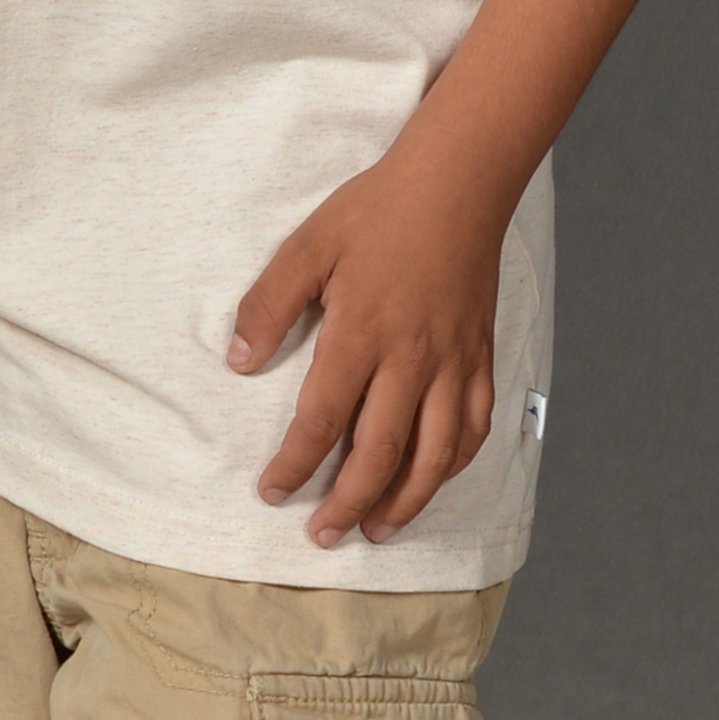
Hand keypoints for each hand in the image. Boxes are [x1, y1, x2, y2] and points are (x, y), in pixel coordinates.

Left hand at [228, 127, 505, 547]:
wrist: (457, 183)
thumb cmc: (377, 210)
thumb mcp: (308, 244)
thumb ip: (269, 304)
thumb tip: (238, 360)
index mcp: (362, 334)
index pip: (322, 420)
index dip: (294, 465)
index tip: (271, 491)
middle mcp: (411, 360)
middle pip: (379, 454)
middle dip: (346, 503)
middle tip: (321, 536)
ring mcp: (452, 363)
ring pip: (433, 455)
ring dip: (404, 501)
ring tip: (376, 529)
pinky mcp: (480, 357)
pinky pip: (472, 428)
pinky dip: (452, 465)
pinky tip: (432, 479)